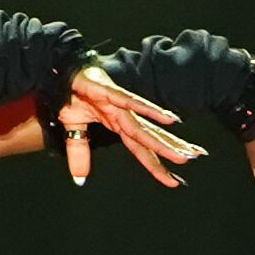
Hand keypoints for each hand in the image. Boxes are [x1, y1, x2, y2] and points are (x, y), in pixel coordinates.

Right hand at [57, 61, 207, 188]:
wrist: (59, 72)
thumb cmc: (72, 95)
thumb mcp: (73, 129)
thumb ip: (79, 153)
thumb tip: (79, 178)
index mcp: (118, 125)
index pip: (140, 150)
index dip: (156, 166)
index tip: (173, 181)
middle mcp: (123, 117)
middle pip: (150, 139)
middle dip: (171, 150)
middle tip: (195, 158)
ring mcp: (118, 105)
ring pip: (144, 127)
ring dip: (164, 140)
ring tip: (186, 151)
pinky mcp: (109, 92)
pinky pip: (131, 102)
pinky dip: (149, 110)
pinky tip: (168, 117)